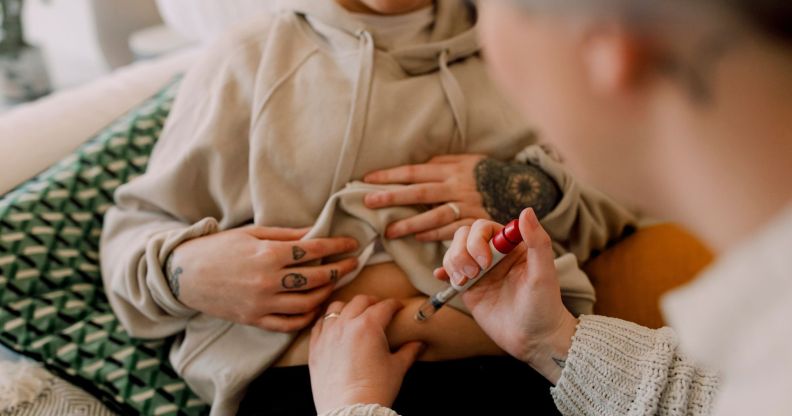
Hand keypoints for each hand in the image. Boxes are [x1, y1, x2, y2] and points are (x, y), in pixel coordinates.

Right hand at [169, 226, 358, 331]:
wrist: (184, 274)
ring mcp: (261, 303)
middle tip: (353, 263)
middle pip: (315, 278)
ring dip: (327, 293)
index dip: (337, 245)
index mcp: (267, 254)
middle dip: (339, 269)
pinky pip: (288, 324)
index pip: (313, 250)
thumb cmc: (218, 248)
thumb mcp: (252, 233)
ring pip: (307, 303)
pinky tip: (316, 306)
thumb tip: (316, 232)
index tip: (353, 243)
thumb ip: (286, 235)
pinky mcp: (254, 319)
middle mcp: (267, 281)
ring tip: (335, 283)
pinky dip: (307, 317)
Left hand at [309, 295, 423, 413]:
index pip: (384, 306)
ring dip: (348, 307)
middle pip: (360, 301)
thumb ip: (409, 352)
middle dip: (372, 302)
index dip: (394, 304)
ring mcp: (327, 335)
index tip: (399, 307)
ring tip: (354, 313)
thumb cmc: (375, 390)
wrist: (349, 411)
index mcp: (368, 326)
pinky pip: (319, 325)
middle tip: (379, 308)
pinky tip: (334, 327)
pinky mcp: (315, 348)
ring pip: (336, 308)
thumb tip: (419, 344)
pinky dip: (328, 322)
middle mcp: (345, 325)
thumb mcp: (397, 369)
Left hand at [363, 154, 490, 240]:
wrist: (522, 187)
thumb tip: (417, 167)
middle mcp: (456, 187)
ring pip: (433, 215)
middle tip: (368, 203)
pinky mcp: (476, 222)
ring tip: (389, 232)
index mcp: (451, 169)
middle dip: (392, 197)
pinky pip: (452, 230)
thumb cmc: (486, 173)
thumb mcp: (466, 161)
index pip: (415, 172)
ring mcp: (466, 206)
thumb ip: (442, 163)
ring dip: (410, 224)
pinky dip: (434, 235)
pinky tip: (418, 237)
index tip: (368, 179)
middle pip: (419, 192)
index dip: (390, 175)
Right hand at [437, 208, 577, 382]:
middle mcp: (494, 254)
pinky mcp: (469, 288)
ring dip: (453, 262)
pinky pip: (450, 272)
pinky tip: (443, 277)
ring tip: (465, 281)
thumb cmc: (544, 305)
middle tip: (474, 274)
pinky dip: (444, 272)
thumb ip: (537, 241)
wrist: (534, 339)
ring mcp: (480, 271)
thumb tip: (526, 211)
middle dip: (462, 252)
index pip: (484, 227)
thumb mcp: (544, 273)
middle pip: (464, 236)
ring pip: (454, 251)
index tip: (486, 261)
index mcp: (512, 245)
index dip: (478, 239)